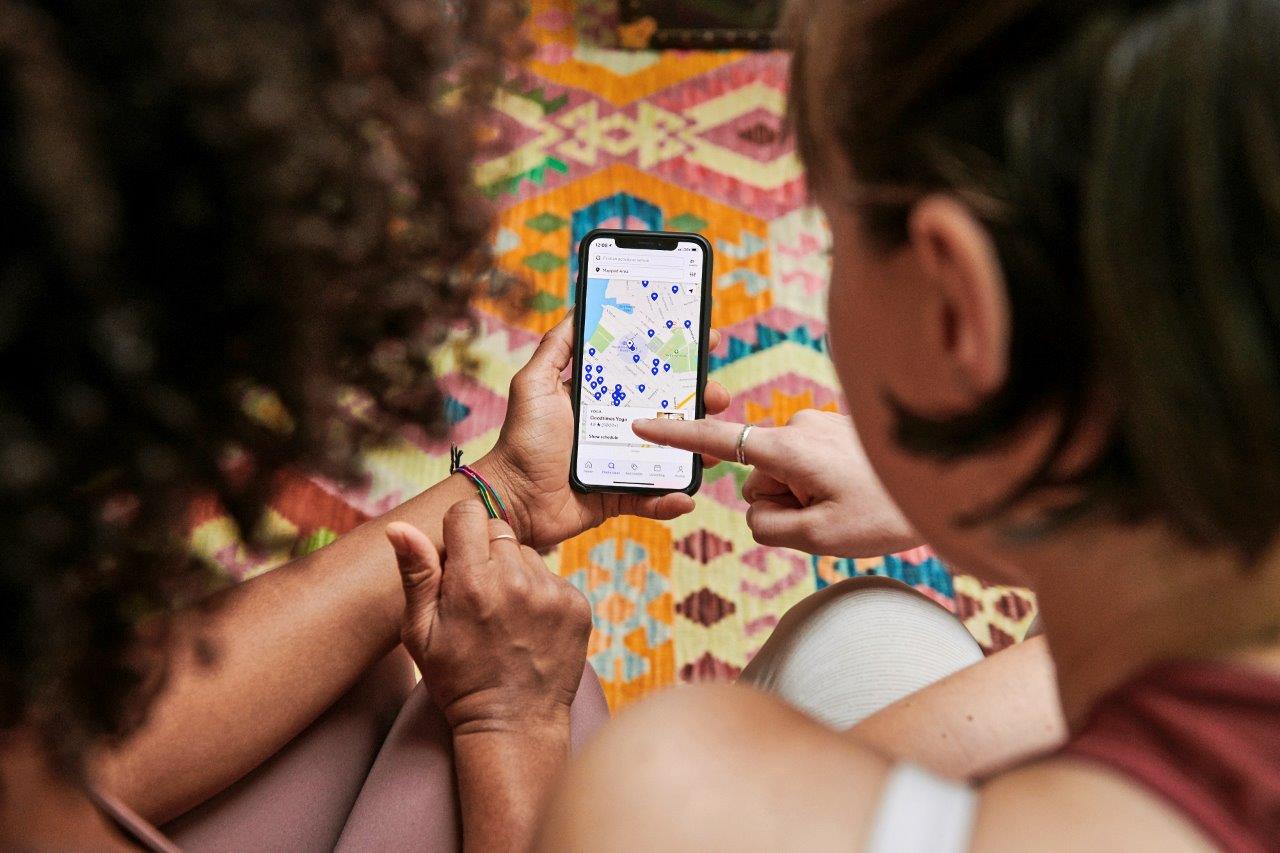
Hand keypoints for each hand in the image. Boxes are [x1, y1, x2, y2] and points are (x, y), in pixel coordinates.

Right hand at [385, 502, 591, 731]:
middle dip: (486, 554)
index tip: (456, 560)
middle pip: (499, 530)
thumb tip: (398, 527)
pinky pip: (553, 577)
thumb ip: (415, 574)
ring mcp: (552, 592)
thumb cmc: (457, 679)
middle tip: (479, 597)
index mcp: (472, 581)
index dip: (458, 532)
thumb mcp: (420, 632)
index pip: (468, 513)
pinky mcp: (577, 605)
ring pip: (527, 554)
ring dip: (514, 572)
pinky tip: (528, 626)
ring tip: (504, 615)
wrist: (513, 724)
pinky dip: (540, 593)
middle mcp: (516, 580)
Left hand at [472, 311, 730, 549]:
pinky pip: (654, 497)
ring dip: (697, 448)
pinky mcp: (622, 494)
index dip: (677, 356)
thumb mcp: (534, 384)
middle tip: (718, 395)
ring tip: (713, 445)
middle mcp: (617, 425)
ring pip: (671, 452)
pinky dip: (671, 498)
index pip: (647, 370)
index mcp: (601, 396)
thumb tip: (579, 307)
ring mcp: (622, 461)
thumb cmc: (521, 440)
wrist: (513, 499)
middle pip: (669, 408)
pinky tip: (686, 495)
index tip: (706, 341)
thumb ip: (556, 348)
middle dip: (700, 399)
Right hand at [631, 409, 920, 557]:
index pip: (717, 441)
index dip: (676, 435)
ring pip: (784, 476)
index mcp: (787, 448)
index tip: (641, 425)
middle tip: (829, 518)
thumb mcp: (818, 537)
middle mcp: (798, 426)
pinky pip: (808, 466)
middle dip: (780, 503)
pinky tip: (859, 495)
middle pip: (758, 479)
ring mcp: (819, 425)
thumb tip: (758, 510)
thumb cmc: (886, 513)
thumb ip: (769, 526)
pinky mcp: (836, 430)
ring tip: (852, 506)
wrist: (948, 488)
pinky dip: (821, 485)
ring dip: (805, 496)